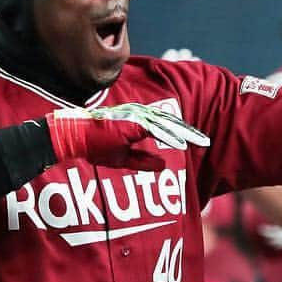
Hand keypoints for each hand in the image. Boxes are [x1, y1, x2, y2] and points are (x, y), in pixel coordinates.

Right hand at [46, 102, 209, 171]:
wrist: (75, 139)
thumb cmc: (95, 146)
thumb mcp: (123, 159)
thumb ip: (143, 161)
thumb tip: (164, 165)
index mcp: (137, 122)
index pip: (164, 126)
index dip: (181, 133)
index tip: (196, 141)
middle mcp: (138, 116)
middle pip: (170, 123)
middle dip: (189, 132)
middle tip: (206, 140)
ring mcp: (135, 117)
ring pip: (166, 124)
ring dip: (184, 133)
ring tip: (201, 141)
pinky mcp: (131, 123)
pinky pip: (155, 129)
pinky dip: (169, 136)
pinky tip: (182, 143)